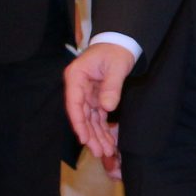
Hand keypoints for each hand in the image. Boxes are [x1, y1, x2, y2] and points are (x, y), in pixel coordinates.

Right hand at [62, 42, 135, 165]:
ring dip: (97, 136)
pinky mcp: (96, 98)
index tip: (84, 138)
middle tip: (100, 152)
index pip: (74, 103)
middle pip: (81, 115)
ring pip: (89, 119)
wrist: (121, 43)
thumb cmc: (116, 50)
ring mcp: (86, 94)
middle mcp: (78, 87)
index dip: (79, 122)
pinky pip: (97, 117)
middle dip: (90, 135)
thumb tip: (107, 107)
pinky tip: (107, 142)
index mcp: (76, 76)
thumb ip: (112, 86)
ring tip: (105, 152)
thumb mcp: (116, 66)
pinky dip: (102, 129)